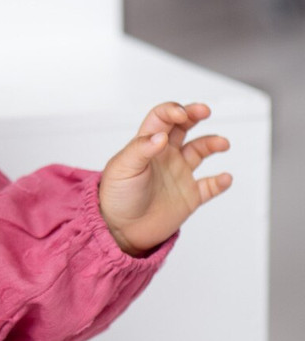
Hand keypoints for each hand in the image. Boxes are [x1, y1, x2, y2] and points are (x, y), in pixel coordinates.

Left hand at [99, 102, 231, 255]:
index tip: (181, 114)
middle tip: (204, 111)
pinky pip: (209, 186)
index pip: (161, 118)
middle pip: (182, 127)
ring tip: (222, 143)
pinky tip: (224, 178)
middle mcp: (164, 156)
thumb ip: (140, 149)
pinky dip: (220, 182)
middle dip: (194, 115)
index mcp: (146, 145)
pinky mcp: (188, 196)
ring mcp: (178, 174)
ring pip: (199, 151)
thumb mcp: (122, 168)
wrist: (119, 229)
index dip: (172, 111)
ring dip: (211, 143)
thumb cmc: (115, 196)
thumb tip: (161, 136)